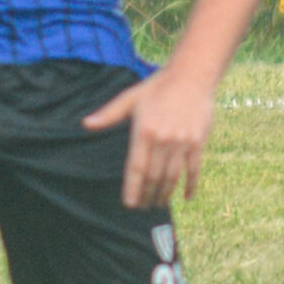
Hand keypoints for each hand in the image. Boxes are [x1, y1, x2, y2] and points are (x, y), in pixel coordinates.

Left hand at [83, 64, 217, 208]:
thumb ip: (109, 115)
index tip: (129, 204)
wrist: (191, 76)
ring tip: (158, 204)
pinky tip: (186, 197)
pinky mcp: (198, 142)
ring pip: (172, 176)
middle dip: (147, 195)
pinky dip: (190, 185)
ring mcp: (182, 142)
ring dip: (165, 194)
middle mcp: (163, 140)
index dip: (132, 189)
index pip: (136, 168)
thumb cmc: (158, 87)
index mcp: (144, 131)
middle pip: (153, 176)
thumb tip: (85, 124)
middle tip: (143, 207)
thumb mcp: (130, 98)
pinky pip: (194, 169)